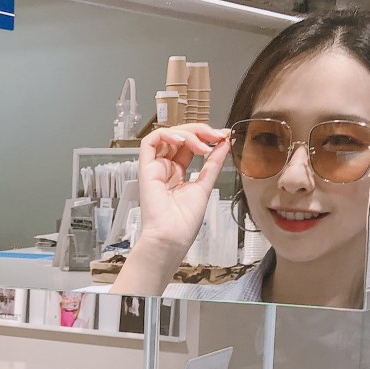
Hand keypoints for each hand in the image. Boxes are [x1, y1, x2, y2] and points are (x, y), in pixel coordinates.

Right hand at [136, 124, 229, 251]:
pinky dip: (167, 134)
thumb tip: (224, 144)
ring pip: (167, 136)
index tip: (223, 136)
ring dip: (187, 133)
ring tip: (203, 143)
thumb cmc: (184, 222)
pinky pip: (150, 142)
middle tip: (216, 135)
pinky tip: (183, 140)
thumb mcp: (205, 186)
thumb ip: (213, 164)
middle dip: (200, 132)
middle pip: (179, 138)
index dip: (206, 137)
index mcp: (177, 174)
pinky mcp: (145, 168)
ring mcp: (155, 167)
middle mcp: (165, 169)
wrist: (171, 237)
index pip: (189, 146)